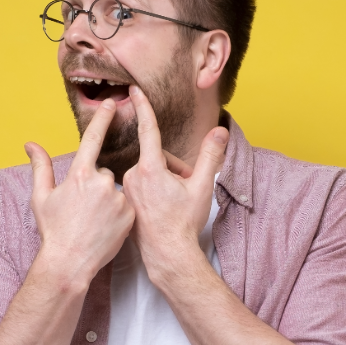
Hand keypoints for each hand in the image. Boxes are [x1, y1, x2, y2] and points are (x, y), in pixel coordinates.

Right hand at [25, 99, 134, 282]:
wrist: (70, 263)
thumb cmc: (53, 230)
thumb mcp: (41, 197)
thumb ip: (40, 167)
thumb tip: (30, 144)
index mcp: (79, 175)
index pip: (93, 138)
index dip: (103, 118)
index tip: (112, 103)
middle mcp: (101, 182)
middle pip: (102, 172)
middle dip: (94, 185)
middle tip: (83, 209)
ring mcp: (118, 198)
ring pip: (114, 189)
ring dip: (106, 199)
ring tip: (94, 221)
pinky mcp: (130, 213)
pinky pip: (125, 204)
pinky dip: (118, 211)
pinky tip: (106, 226)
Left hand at [122, 86, 228, 281]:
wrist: (167, 255)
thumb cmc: (183, 223)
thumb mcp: (202, 187)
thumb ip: (210, 156)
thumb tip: (220, 132)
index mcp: (150, 168)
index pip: (148, 130)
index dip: (143, 107)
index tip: (133, 90)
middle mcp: (133, 176)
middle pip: (157, 158)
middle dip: (174, 168)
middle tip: (186, 189)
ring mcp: (127, 190)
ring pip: (149, 172)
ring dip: (164, 180)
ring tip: (173, 203)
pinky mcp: (125, 201)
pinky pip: (141, 186)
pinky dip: (153, 191)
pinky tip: (161, 210)